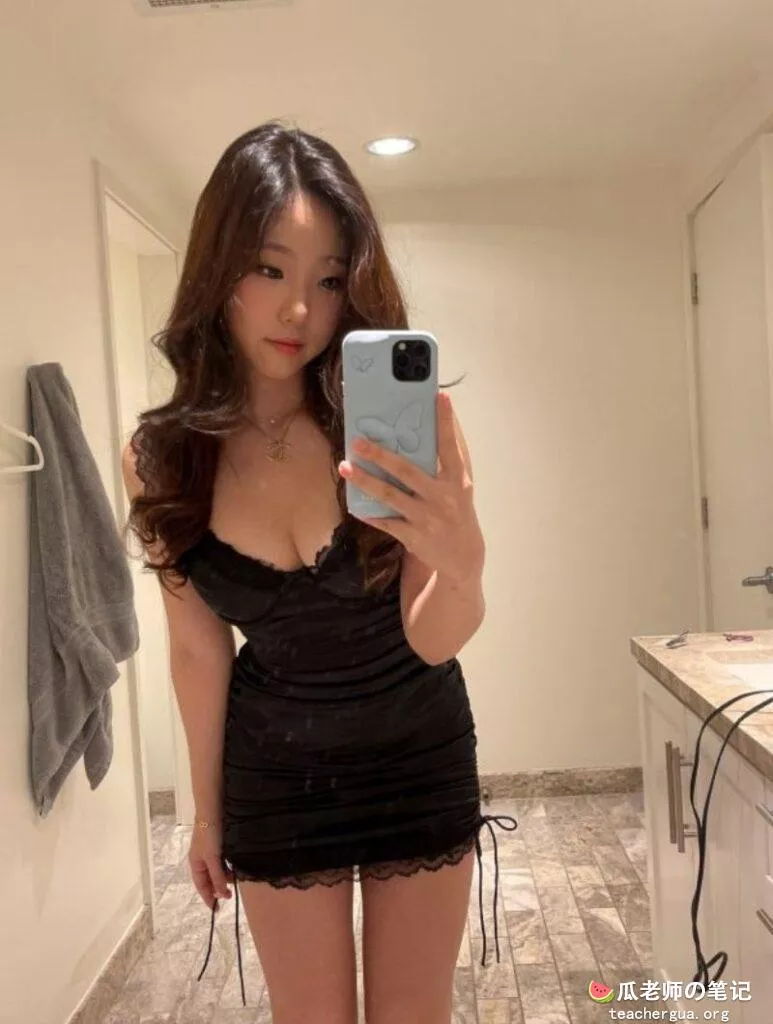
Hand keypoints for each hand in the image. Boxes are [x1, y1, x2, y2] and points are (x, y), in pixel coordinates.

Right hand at [189, 822, 232, 910]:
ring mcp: (210, 852)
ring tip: (235, 881)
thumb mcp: (213, 858)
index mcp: (196, 864)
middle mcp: (202, 859)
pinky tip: (235, 868)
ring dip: (225, 877)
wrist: (214, 811)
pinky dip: (228, 867)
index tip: (217, 910)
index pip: (201, 886)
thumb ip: (217, 876)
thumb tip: (221, 896)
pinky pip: (223, 862)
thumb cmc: (209, 835)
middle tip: (231, 894)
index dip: (208, 898)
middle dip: (219, 887)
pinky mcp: (219, 845)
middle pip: (210, 879)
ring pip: (218, 870)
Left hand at [339, 392, 483, 584]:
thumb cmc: (458, 511)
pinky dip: (369, 513)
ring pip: (390, 496)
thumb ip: (449, 460)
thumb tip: (439, 425)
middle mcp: (442, 497)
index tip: (439, 396)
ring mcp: (426, 518)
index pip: (450, 446)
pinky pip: (385, 522)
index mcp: (457, 480)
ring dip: (365, 480)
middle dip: (381, 455)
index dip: (446, 421)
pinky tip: (354, 504)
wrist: (463, 557)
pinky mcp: (413, 536)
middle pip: (407, 471)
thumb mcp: (460, 486)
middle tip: (359, 441)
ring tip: (345, 467)